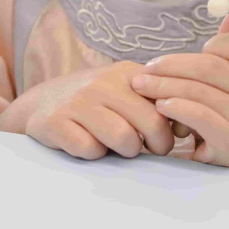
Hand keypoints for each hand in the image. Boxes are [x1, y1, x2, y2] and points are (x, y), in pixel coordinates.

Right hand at [0, 62, 173, 159]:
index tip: (174, 134)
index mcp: (126, 73)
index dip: (175, 123)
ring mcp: (78, 102)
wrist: (41, 103)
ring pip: (124, 139)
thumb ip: (155, 102)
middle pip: (151, 122)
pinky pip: (90, 150)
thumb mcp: (125, 90)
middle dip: (158, 145)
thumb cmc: (95, 102)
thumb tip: (187, 127)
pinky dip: (95, 155)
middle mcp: (102, 83)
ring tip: (121, 147)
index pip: (167, 98)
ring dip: (127, 152)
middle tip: (152, 150)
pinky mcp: (56, 122)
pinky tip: (90, 146)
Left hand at [132, 14, 228, 170]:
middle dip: (171, 66)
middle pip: (211, 67)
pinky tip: (160, 106)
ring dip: (164, 86)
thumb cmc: (227, 119)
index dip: (209, 45)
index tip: (182, 56)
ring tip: (143, 87)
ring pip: (200, 90)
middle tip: (145, 70)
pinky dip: (175, 107)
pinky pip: (200, 114)